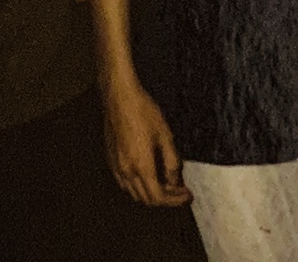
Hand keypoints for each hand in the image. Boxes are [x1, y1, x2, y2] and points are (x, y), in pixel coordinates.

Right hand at [103, 84, 191, 206]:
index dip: (175, 200)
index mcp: (141, 166)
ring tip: (167, 183)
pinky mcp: (110, 160)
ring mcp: (116, 167)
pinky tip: (148, 175)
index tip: (187, 195)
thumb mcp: (166, 135)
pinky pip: (124, 183)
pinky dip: (138, 186)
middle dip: (166, 198)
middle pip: (146, 199)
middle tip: (180, 190)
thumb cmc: (144, 112)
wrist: (120, 97)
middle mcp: (126, 171)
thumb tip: (175, 181)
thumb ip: (171, 161)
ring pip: (134, 193)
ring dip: (151, 194)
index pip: (158, 197)